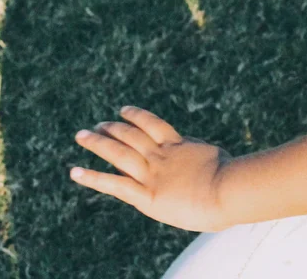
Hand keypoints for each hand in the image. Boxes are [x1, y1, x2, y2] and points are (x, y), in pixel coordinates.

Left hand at [70, 106, 233, 231]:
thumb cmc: (232, 178)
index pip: (152, 124)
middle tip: (96, 125)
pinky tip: (75, 172)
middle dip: (111, 129)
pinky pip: (114, 184)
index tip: (123, 111)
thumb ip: (199, 153)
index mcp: (180, 145)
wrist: (228, 190)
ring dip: (97, 143)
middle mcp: (161, 155)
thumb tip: (197, 149)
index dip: (136, 116)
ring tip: (82, 135)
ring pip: (118, 153)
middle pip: (131, 135)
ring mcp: (152, 174)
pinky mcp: (146, 195)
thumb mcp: (216, 157)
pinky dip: (92, 177)